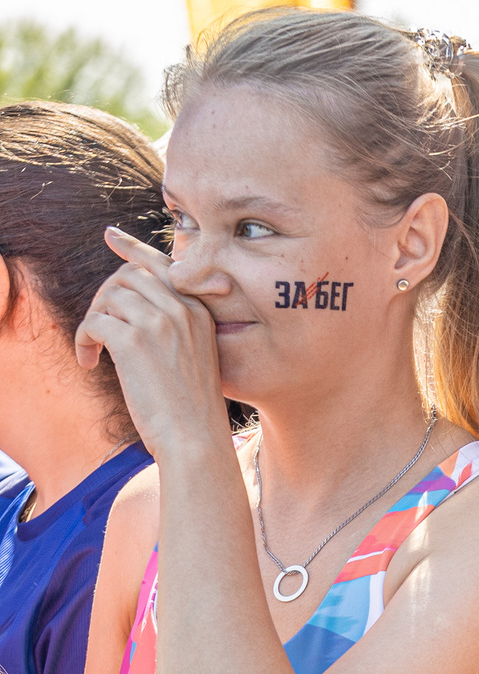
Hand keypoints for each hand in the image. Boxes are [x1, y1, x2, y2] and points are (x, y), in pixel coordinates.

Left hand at [75, 226, 230, 464]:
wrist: (195, 438)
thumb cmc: (193, 406)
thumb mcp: (196, 356)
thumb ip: (175, 325)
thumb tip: (130, 303)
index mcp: (200, 311)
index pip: (163, 264)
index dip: (134, 248)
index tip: (112, 235)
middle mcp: (183, 309)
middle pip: (128, 275)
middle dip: (104, 296)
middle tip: (97, 327)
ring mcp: (160, 322)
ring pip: (109, 295)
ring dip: (92, 319)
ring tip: (94, 349)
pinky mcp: (134, 341)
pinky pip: (94, 322)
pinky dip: (83, 340)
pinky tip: (91, 362)